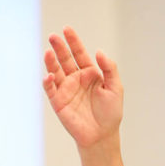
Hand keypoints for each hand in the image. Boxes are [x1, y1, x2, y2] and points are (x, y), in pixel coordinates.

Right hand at [43, 26, 122, 148]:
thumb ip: (109, 68)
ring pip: (55, 71)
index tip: (67, 29)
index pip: (79, 54)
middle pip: (65, 59)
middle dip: (59, 47)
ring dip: (51, 61)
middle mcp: (76, 79)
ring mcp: (66, 89)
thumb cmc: (110, 113)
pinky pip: (50, 89)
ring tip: (49, 52)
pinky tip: (50, 75)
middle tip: (54, 36)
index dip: (73, 41)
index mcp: (90, 74)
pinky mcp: (58, 101)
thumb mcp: (116, 88)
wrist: (102, 136)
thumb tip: (99, 51)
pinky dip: (48, 82)